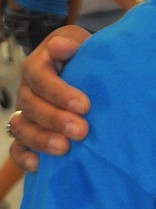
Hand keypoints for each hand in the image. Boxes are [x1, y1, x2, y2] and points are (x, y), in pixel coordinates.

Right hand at [8, 27, 91, 169]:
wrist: (84, 71)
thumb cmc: (84, 56)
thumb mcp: (81, 43)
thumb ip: (72, 43)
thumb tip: (60, 46)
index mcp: (38, 66)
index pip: (40, 77)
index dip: (59, 92)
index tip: (84, 105)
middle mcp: (27, 90)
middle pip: (31, 106)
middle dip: (55, 119)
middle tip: (81, 131)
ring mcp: (24, 113)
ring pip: (21, 128)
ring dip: (41, 139)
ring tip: (64, 148)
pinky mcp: (27, 134)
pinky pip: (16, 148)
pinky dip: (23, 157)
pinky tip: (39, 165)